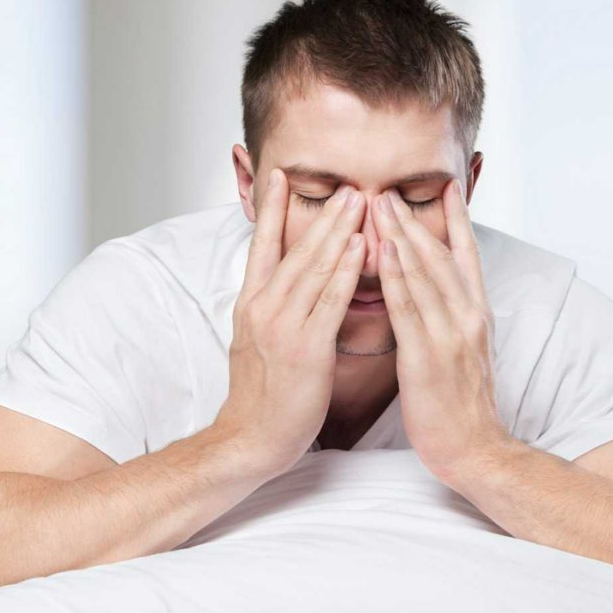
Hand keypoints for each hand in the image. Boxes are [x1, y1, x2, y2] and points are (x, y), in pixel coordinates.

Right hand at [215, 168, 366, 475]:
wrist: (250, 438)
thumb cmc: (260, 393)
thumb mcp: (255, 339)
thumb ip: (271, 306)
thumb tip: (286, 282)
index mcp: (250, 302)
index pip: (261, 244)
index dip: (271, 208)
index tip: (279, 175)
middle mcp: (263, 307)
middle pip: (296, 249)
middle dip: (323, 213)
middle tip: (347, 183)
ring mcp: (283, 325)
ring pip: (314, 268)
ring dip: (339, 231)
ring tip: (360, 201)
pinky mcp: (305, 347)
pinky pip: (331, 301)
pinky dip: (346, 271)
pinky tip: (361, 249)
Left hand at [372, 178, 510, 486]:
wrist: (476, 450)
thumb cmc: (461, 403)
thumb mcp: (462, 350)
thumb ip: (449, 317)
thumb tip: (429, 291)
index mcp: (476, 313)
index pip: (466, 256)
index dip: (457, 220)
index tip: (446, 187)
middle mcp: (468, 316)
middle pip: (440, 256)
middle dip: (414, 220)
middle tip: (389, 188)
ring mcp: (451, 334)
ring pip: (424, 274)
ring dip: (401, 236)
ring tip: (380, 205)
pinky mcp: (429, 357)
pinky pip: (409, 309)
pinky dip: (397, 277)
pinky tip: (383, 252)